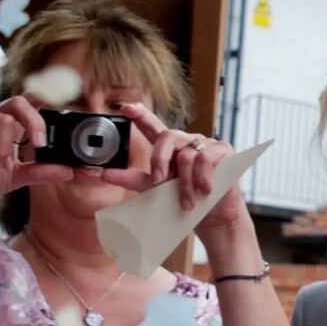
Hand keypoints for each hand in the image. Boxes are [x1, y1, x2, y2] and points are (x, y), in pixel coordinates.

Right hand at [0, 105, 161, 205]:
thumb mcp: (17, 177)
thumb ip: (41, 172)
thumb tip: (70, 170)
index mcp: (10, 125)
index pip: (30, 101)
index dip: (46, 96)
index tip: (65, 102)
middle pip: (20, 100)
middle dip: (34, 122)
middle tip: (39, 145)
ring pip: (3, 120)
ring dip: (5, 149)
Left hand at [118, 109, 255, 255]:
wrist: (214, 217)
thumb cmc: (185, 200)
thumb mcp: (155, 191)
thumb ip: (132, 180)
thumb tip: (103, 174)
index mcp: (168, 148)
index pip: (152, 126)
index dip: (140, 114)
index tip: (126, 108)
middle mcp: (185, 141)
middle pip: (167, 136)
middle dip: (159, 159)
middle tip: (159, 180)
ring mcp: (205, 143)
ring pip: (186, 155)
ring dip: (184, 184)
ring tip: (187, 202)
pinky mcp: (223, 150)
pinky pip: (205, 159)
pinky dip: (201, 178)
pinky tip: (205, 191)